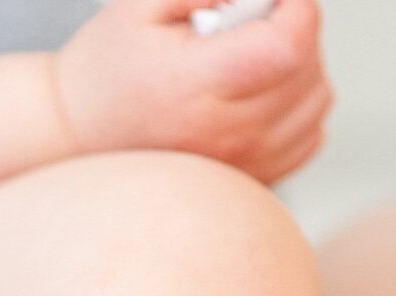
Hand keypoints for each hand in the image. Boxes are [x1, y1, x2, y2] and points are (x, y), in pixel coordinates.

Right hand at [53, 0, 331, 183]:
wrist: (78, 135)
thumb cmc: (107, 67)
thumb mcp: (140, 3)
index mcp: (193, 86)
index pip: (285, 48)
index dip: (297, 8)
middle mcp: (224, 134)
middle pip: (306, 72)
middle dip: (294, 30)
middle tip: (251, 20)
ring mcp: (243, 163)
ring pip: (317, 103)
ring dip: (301, 66)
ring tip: (251, 54)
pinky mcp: (254, 178)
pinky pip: (311, 134)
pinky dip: (300, 104)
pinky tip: (260, 89)